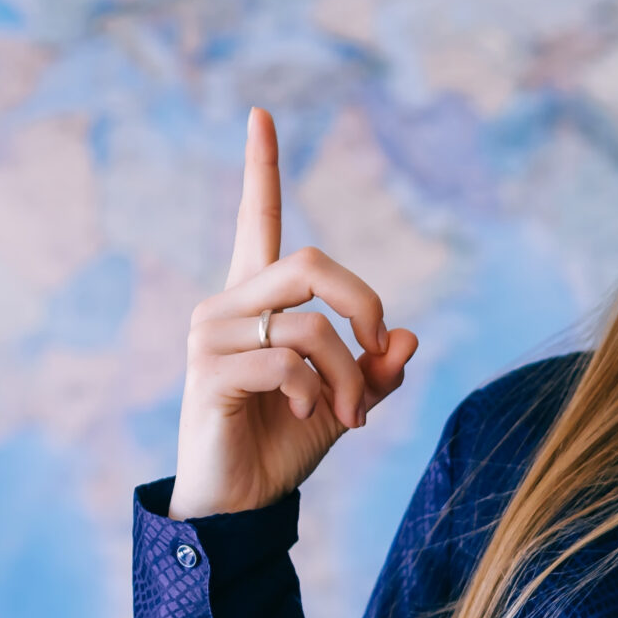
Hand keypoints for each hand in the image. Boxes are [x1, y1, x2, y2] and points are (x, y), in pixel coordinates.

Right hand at [168, 108, 417, 519]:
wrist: (238, 503)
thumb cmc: (285, 443)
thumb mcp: (346, 400)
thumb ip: (376, 366)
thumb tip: (409, 336)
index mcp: (257, 298)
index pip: (256, 218)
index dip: (261, 167)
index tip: (261, 113)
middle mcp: (227, 304)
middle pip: (309, 263)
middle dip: (362, 301)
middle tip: (380, 347)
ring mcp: (211, 335)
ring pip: (307, 325)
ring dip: (346, 374)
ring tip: (350, 415)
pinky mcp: (208, 372)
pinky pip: (284, 364)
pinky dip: (314, 394)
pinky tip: (307, 418)